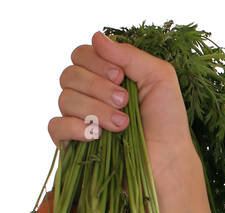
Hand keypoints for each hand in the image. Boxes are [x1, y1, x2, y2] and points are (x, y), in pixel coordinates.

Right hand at [48, 30, 195, 187]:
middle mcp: (89, 95)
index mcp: (105, 77)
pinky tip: (95, 135)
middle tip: (124, 102)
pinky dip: (72, 127)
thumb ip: (128, 55)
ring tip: (122, 125)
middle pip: (70, 75)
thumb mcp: (158, 78)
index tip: (120, 77)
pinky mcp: (74, 145)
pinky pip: (56, 127)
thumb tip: (96, 37)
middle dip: (97, 87)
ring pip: (65, 99)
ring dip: (94, 110)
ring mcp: (80, 120)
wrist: (169, 163)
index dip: (96, 62)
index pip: (81, 55)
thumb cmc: (168, 122)